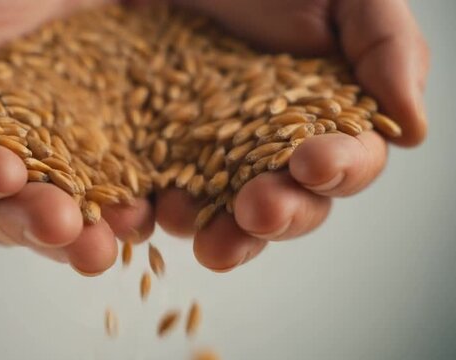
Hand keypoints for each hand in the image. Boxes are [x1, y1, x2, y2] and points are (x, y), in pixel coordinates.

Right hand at [0, 0, 156, 275]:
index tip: (2, 171)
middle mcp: (8, 152)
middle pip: (4, 210)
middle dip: (28, 221)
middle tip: (59, 225)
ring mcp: (67, 160)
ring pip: (63, 219)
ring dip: (80, 239)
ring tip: (104, 243)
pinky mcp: (119, 157)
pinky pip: (122, 198)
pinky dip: (130, 213)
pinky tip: (144, 214)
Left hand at [153, 0, 428, 270]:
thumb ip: (385, 48)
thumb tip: (411, 127)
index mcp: (323, 118)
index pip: (344, 161)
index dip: (338, 170)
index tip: (315, 164)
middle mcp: (270, 149)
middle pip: (287, 202)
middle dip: (278, 213)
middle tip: (259, 211)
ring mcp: (211, 155)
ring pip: (222, 213)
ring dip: (215, 230)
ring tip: (192, 225)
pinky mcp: (157, 153)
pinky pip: (157, 192)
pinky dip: (149, 209)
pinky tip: (141, 211)